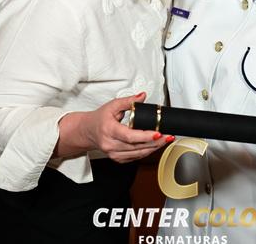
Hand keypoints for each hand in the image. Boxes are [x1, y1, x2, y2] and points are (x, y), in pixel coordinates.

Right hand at [57, 92, 171, 162]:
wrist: (87, 131)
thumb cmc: (99, 119)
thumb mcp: (112, 105)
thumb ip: (128, 100)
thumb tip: (142, 96)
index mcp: (109, 131)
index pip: (129, 136)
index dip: (145, 136)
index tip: (158, 133)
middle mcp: (111, 145)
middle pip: (137, 147)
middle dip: (155, 142)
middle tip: (168, 136)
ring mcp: (114, 154)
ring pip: (138, 154)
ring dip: (154, 148)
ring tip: (165, 140)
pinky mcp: (118, 159)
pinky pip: (135, 157)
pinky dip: (146, 152)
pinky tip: (155, 146)